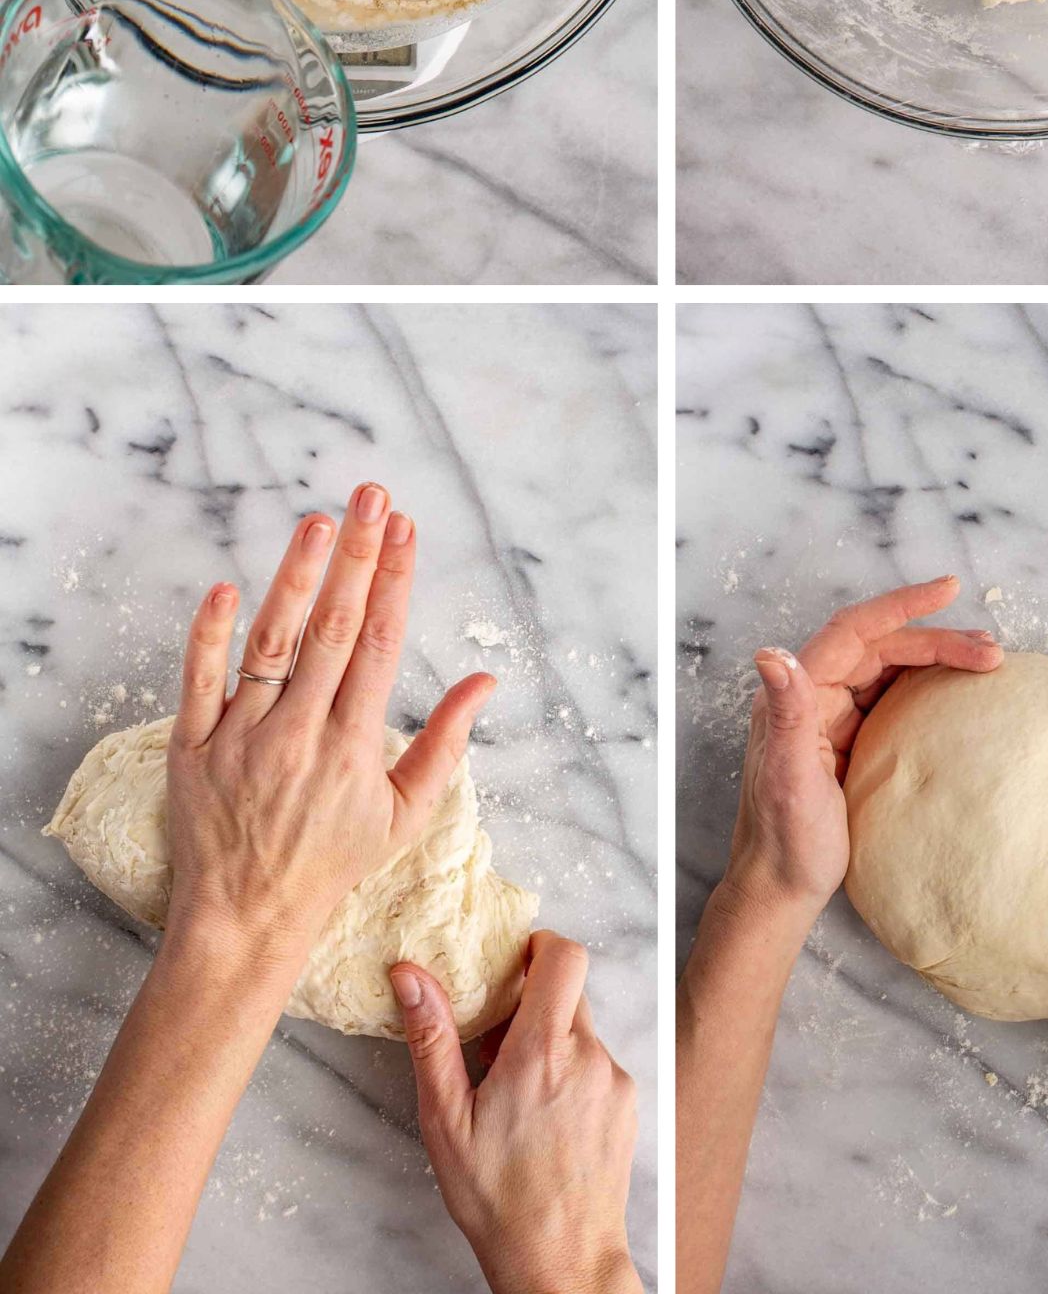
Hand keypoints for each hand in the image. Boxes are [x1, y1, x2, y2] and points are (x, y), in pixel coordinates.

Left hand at [165, 483, 493, 975]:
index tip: (407, 530)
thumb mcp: (404, 813)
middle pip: (332, 630)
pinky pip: (199, 684)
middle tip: (371, 497)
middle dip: (357, 557)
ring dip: (294, 578)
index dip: (395, 582)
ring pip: (270, 646)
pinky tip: (225, 586)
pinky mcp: (193, 749)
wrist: (247, 920)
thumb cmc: (332, 863)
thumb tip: (485, 682)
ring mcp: (242, 740)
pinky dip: (209, 636)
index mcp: (354, 748)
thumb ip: (445, 743)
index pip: (380, 646)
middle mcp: (300, 737)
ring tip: (317, 522)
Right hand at [392, 935, 640, 1293]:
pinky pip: (597, 1063)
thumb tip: (411, 975)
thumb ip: (432, 1039)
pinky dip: (572, 1072)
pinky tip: (545, 1116)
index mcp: (542, 1053)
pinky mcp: (627, 1104)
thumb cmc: (499, 1199)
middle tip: (496, 1041)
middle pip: (570, 991)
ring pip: (582, 1030)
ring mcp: (613, 1081)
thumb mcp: (447, 1121)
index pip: (565, 956)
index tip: (512, 964)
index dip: (540, 946)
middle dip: (533, 1001)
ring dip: (551, 1041)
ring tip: (516, 1092)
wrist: (562, 1262)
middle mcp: (588, 1057)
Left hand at [722, 575, 1000, 936]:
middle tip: (992, 652)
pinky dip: (926, 687)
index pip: (854, 631)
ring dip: (936, 659)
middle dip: (936, 639)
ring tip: (988, 662)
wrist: (780, 889)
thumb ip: (786, 714)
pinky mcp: (849, 741)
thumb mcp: (788, 779)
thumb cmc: (785, 841)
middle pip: (880, 647)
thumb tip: (771, 654)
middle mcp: (813, 696)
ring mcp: (832, 718)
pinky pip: (891, 697)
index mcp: (798, 693)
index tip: (946, 589)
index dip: (900, 606)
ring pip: (889, 669)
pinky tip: (957, 693)